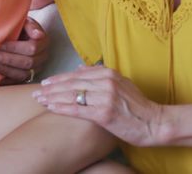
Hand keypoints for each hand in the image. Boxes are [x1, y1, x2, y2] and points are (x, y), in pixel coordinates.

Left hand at [0, 17, 48, 84]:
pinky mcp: (28, 77)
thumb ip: (30, 26)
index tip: (0, 45)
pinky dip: (7, 80)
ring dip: (7, 70)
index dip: (15, 48)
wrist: (19, 35)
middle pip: (28, 63)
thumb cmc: (20, 27)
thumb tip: (38, 35)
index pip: (32, 48)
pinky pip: (18, 82)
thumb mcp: (25, 22)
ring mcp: (36, 69)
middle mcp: (42, 57)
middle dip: (8, 59)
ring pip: (23, 74)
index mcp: (43, 42)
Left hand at [33, 65, 163, 146]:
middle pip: (72, 83)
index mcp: (108, 73)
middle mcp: (106, 82)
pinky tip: (50, 108)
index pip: (77, 74)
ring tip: (39, 100)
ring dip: (52, 98)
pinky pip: (77, 109)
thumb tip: (80, 68)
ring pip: (72, 95)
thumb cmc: (137, 106)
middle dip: (52, 88)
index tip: (46, 83)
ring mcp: (105, 97)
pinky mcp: (104, 113)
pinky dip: (61, 108)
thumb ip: (100, 75)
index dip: (59, 79)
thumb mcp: (121, 83)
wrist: (154, 123)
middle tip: (37, 92)